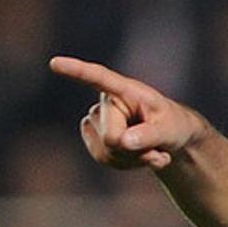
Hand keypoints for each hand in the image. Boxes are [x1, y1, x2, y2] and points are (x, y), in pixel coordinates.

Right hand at [49, 56, 207, 170]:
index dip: (76, 71)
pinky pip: (105, 159)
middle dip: (135, 150)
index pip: (99, 78)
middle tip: (157, 147)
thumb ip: (150, 135)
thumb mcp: (170, 129)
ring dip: (133, 158)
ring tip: (149, 148)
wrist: (169, 138)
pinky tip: (138, 155)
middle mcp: (105, 102)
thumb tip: (122, 141)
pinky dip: (125, 163)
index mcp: (126, 90)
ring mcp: (95, 121)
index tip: (55, 63)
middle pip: (112, 138)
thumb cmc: (172, 125)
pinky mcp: (92, 138)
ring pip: (107, 152)